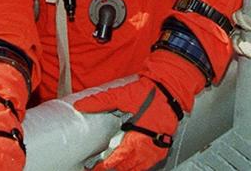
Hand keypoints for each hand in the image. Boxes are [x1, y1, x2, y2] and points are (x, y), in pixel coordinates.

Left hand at [73, 53, 196, 170]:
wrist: (170, 89)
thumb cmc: (149, 92)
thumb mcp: (121, 95)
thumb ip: (100, 102)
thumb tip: (80, 106)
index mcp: (137, 136)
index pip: (118, 157)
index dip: (106, 164)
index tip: (96, 166)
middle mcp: (148, 146)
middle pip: (128, 165)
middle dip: (115, 166)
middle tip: (102, 165)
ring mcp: (157, 148)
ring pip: (139, 166)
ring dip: (127, 166)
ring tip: (115, 164)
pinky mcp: (163, 146)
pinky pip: (150, 163)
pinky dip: (140, 164)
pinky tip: (133, 162)